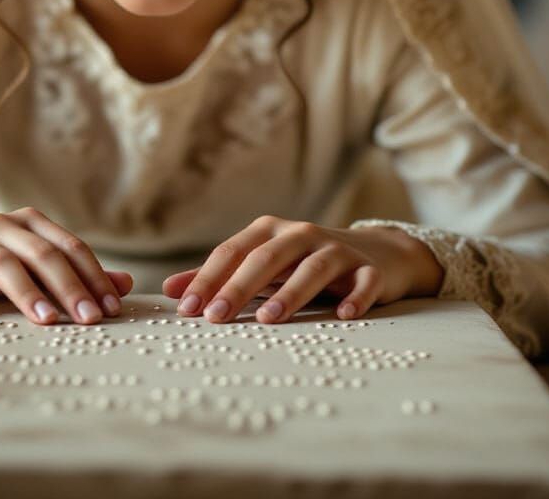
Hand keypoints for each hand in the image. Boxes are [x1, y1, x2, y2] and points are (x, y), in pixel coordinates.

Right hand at [0, 207, 132, 325]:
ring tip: (47, 321)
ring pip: (3, 264)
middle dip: (69, 288)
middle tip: (90, 320)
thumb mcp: (31, 264)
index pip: (70, 247)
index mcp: (30, 223)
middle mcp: (2, 225)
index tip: (112, 309)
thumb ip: (76, 274)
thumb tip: (127, 285)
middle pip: (42, 255)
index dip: (93, 276)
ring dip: (27, 293)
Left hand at [161, 216, 423, 322]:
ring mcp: (338, 250)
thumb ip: (219, 276)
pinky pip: (364, 282)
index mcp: (271, 231)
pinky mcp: (370, 270)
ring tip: (268, 318)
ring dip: (290, 292)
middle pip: (267, 257)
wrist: (378, 252)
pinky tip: (343, 316)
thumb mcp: (263, 265)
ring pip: (313, 267)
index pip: (232, 252)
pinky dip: (354, 298)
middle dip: (238, 286)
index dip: (208, 279)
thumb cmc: (305, 262)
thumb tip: (170, 289)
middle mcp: (302, 234)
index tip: (186, 310)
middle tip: (216, 317)